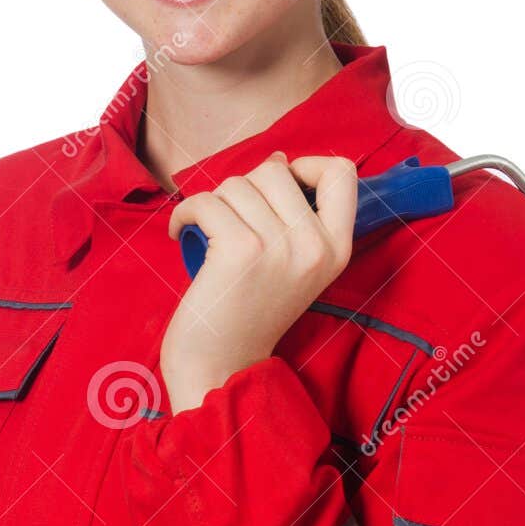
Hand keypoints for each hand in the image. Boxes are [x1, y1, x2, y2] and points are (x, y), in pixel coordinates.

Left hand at [162, 151, 357, 412]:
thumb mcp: (293, 265)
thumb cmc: (248, 310)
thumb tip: (278, 160)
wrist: (221, 366)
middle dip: (243, 188)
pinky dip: (185, 213)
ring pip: (237, 184)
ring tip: (209, 235)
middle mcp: (316, 246)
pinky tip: (182, 233)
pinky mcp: (241, 250)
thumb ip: (295, 216)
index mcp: (337, 249)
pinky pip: (206, 201)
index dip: (307, 166)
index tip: (280, 188)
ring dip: (213, 203)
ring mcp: (280, 248)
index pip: (342, 173)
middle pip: (276, 169)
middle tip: (232, 222)